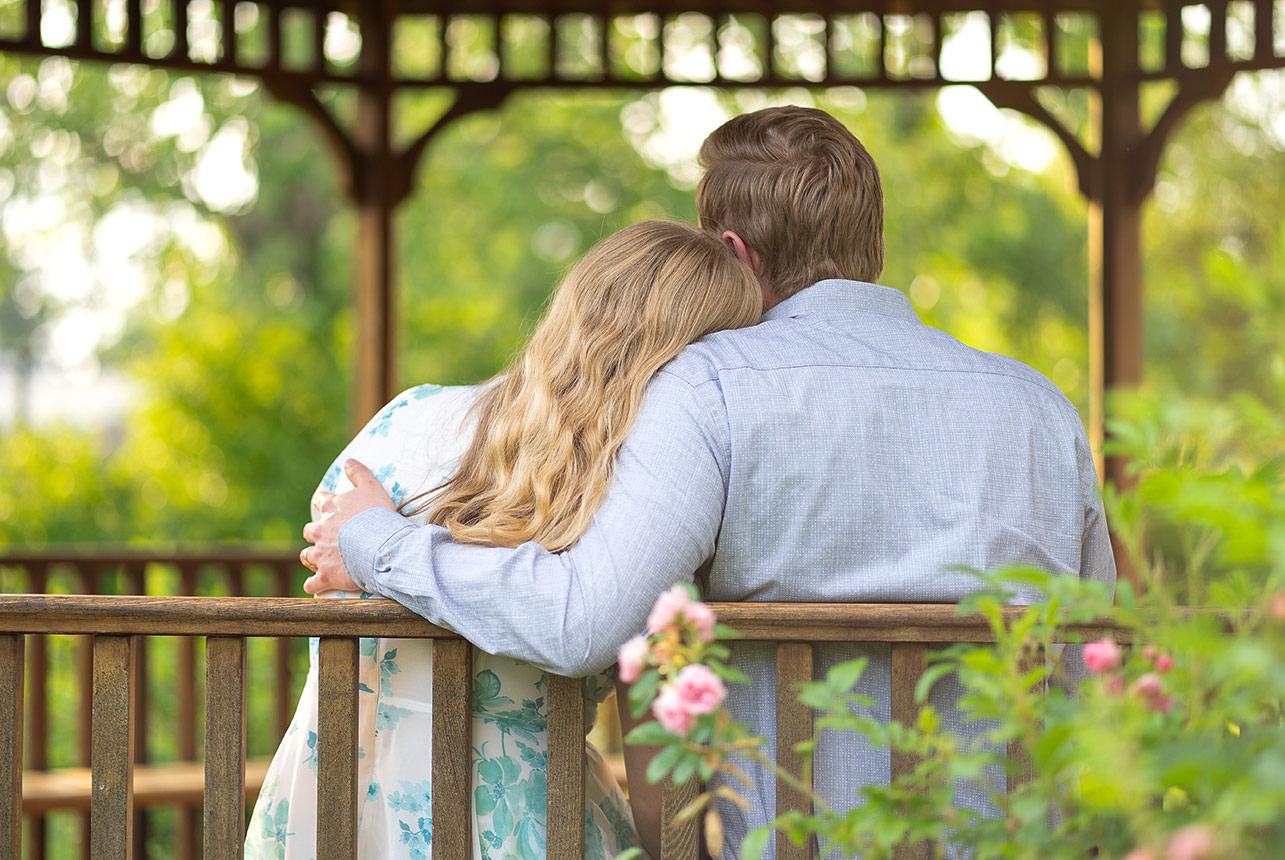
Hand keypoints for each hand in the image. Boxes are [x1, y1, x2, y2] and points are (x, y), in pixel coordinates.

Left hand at [301, 459, 396, 593]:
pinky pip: (312, 583)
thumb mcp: (372, 487)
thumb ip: (359, 473)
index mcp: (331, 509)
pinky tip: (315, 585)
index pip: (321, 501)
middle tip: (323, 536)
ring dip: (310, 557)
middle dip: (314, 533)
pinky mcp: (326, 575)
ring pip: (306, 556)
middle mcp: (321, 531)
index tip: (326, 504)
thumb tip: (349, 460)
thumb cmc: (377, 515)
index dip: (324, 502)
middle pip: (309, 530)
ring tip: (316, 561)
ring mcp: (321, 554)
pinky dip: (313, 585)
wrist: (379, 545)